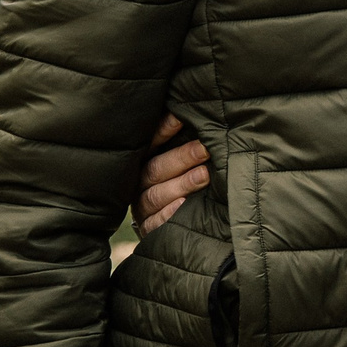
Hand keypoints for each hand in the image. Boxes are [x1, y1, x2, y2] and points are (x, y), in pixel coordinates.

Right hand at [135, 113, 206, 237]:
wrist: (176, 226)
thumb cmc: (186, 182)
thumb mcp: (185, 163)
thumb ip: (190, 145)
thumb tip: (207, 119)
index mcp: (145, 161)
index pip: (150, 143)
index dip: (163, 130)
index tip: (180, 118)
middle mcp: (140, 183)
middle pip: (155, 168)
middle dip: (181, 158)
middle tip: (204, 150)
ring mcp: (143, 207)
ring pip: (156, 194)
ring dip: (182, 183)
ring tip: (204, 175)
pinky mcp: (149, 228)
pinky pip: (156, 221)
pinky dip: (170, 212)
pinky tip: (184, 204)